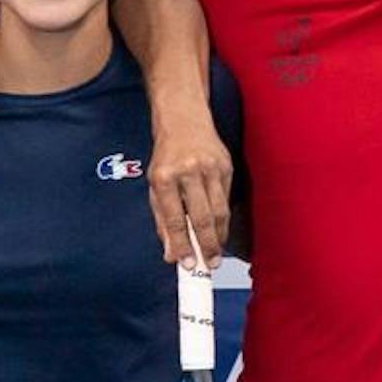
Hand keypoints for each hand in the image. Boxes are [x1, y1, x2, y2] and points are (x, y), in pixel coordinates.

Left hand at [148, 105, 231, 266]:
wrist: (183, 117)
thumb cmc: (166, 156)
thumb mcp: (154, 185)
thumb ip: (162, 219)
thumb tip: (171, 253)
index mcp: (164, 177)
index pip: (175, 218)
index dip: (182, 244)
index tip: (186, 263)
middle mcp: (188, 171)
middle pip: (202, 216)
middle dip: (207, 245)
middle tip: (210, 264)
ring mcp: (210, 168)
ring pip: (219, 210)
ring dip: (219, 236)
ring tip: (216, 253)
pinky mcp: (227, 166)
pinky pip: (226, 198)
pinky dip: (223, 218)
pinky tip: (220, 230)